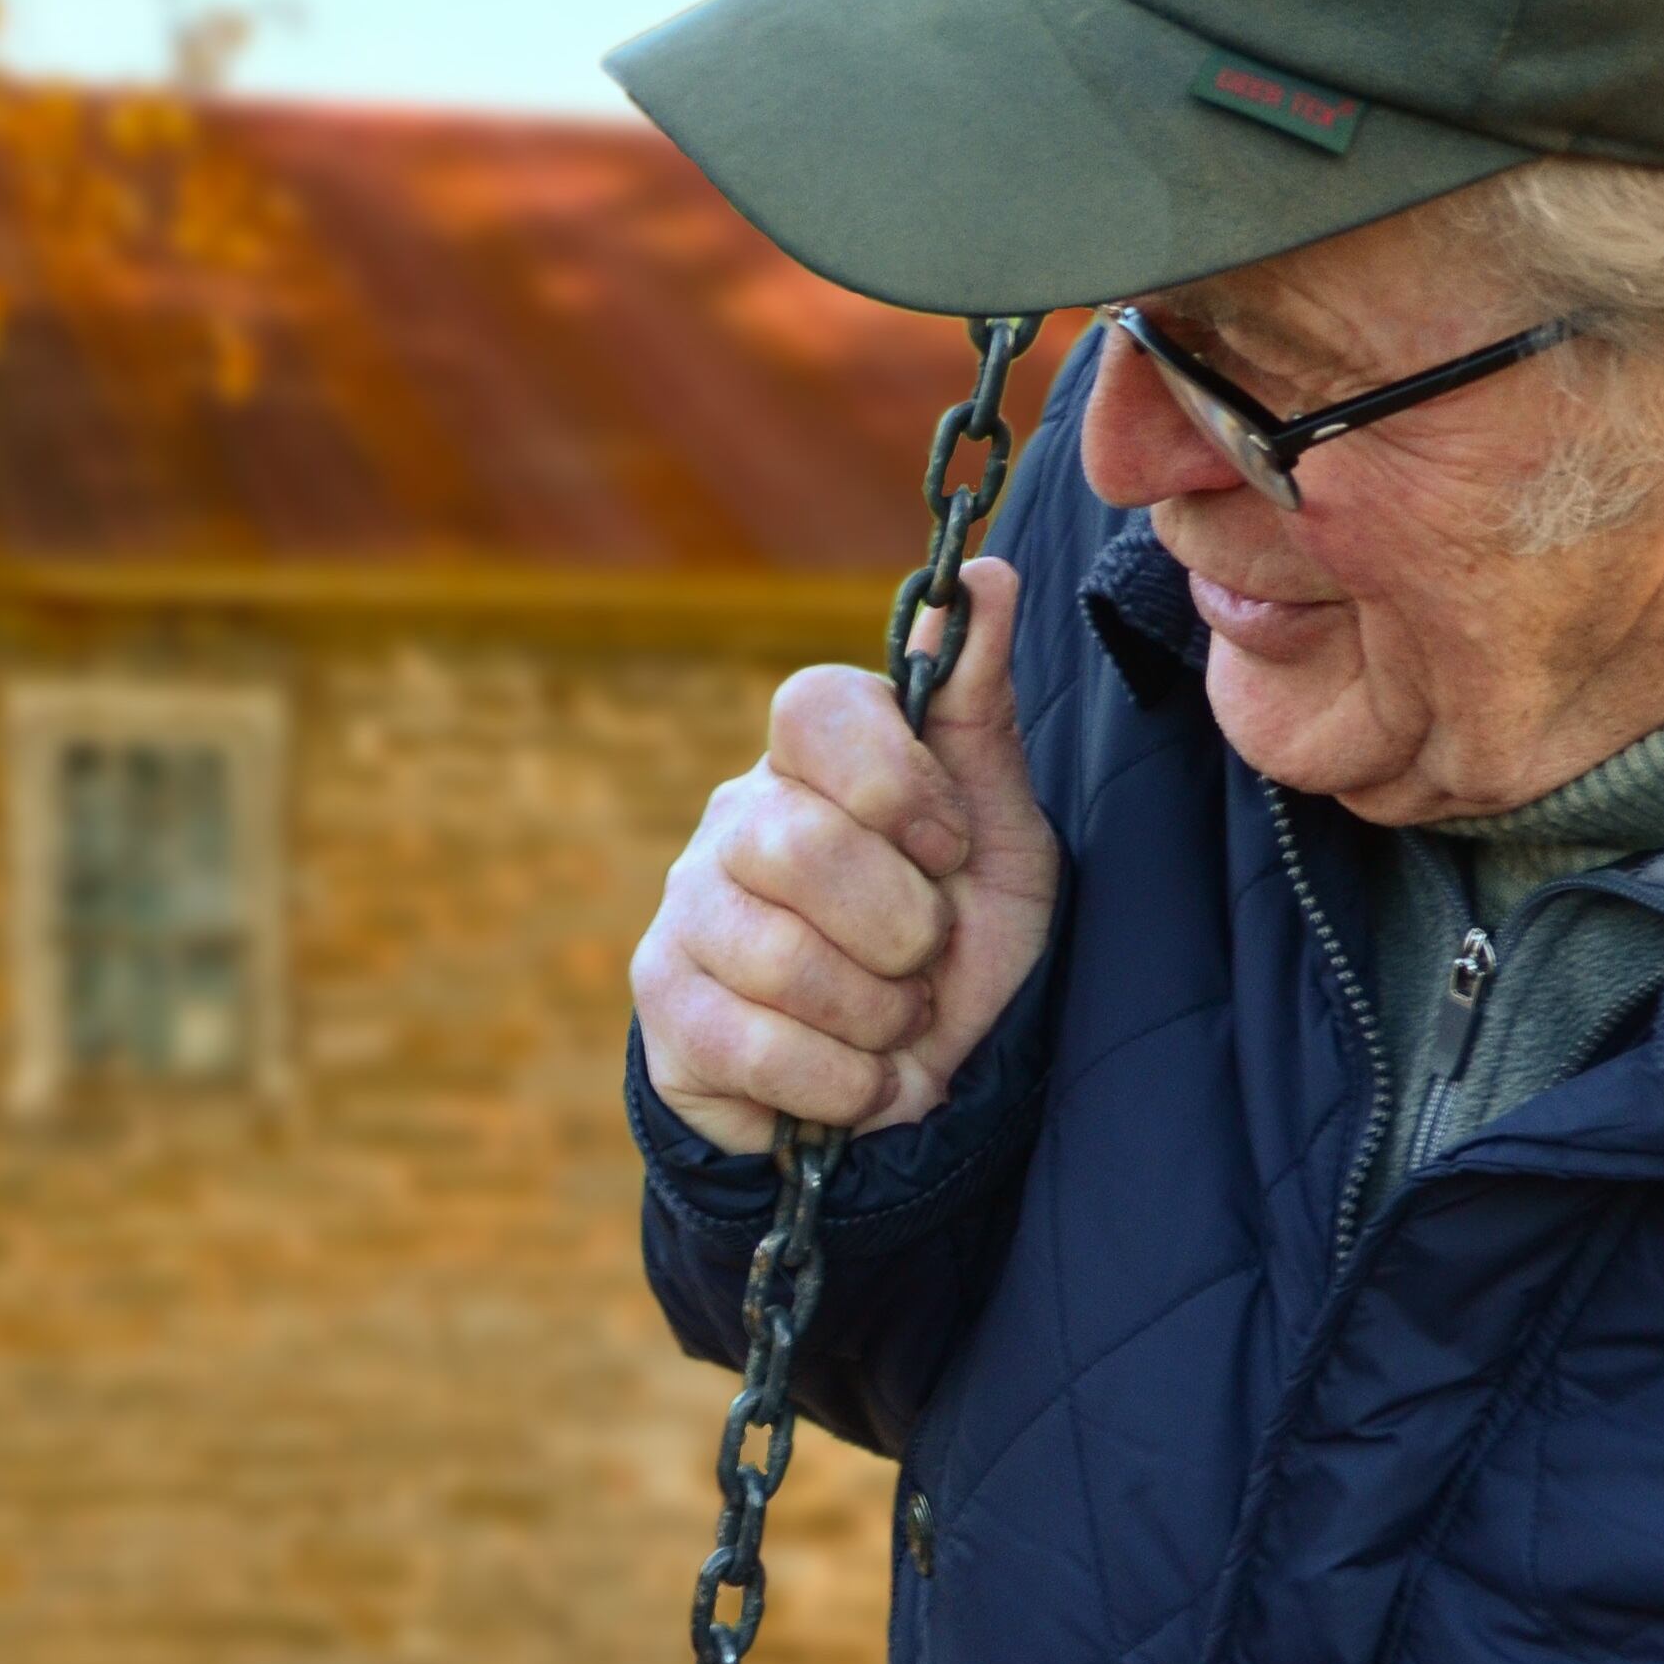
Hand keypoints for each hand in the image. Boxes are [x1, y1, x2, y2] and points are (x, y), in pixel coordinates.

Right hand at [630, 553, 1062, 1156]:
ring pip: (781, 959)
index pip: (814, 705)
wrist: (910, 1086)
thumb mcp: (1000, 836)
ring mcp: (685, 910)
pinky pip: (755, 1046)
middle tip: (924, 961)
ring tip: (893, 1024)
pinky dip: (842, 1084)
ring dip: (879, 1017)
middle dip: (903, 930)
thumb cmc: (955, 945)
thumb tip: (986, 577)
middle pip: (802, 844)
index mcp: (815, 761)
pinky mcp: (664, 1007)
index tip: (949, 850)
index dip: (896, 785)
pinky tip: (859, 1080)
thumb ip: (980, 714)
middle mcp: (734, 818)